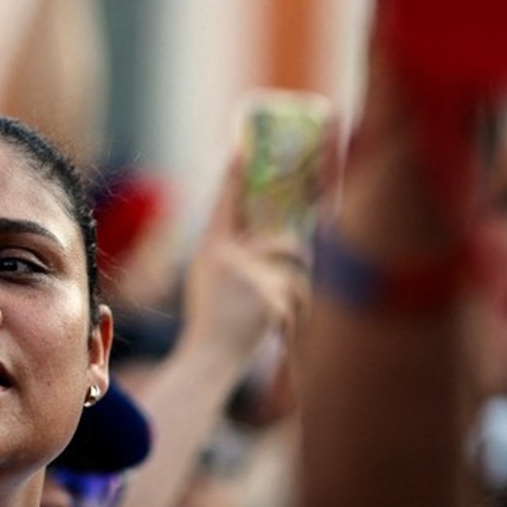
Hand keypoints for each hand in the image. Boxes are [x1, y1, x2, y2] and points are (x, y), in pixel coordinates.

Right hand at [182, 155, 310, 364]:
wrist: (209, 357)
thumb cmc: (212, 319)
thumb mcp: (211, 280)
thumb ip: (232, 256)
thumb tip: (271, 239)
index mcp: (210, 250)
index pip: (224, 205)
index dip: (232, 178)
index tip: (239, 150)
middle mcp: (228, 257)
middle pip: (282, 243)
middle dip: (296, 259)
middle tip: (298, 269)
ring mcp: (250, 276)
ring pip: (296, 273)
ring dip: (296, 295)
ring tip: (280, 316)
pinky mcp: (270, 297)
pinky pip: (297, 298)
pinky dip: (294, 316)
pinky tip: (276, 332)